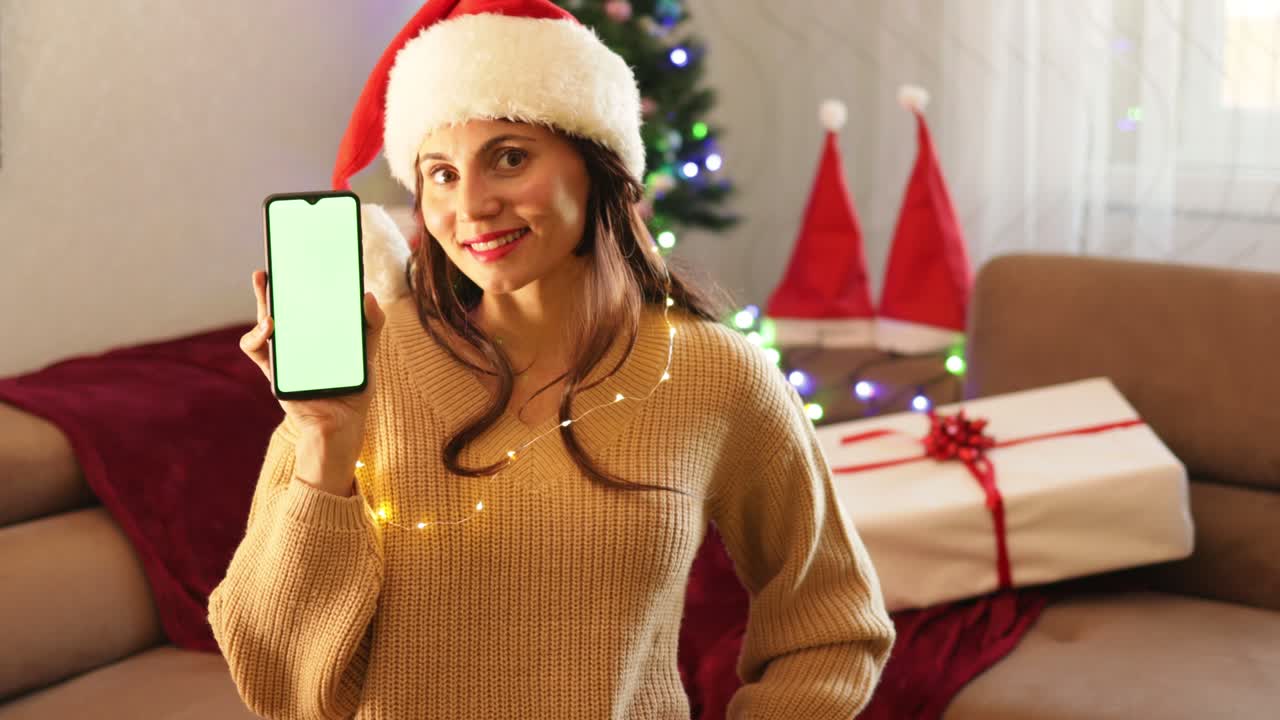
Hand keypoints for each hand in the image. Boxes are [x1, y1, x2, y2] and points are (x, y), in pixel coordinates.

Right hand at [240, 270, 385, 443]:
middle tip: (269, 265)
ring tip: (267, 289)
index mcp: (317, 330)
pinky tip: (269, 327)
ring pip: (262, 321)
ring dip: (260, 303)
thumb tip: (367, 295)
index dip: (297, 279)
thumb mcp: (367, 352)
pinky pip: (254, 348)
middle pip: (278, 305)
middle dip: (270, 284)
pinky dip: (255, 335)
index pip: (304, 299)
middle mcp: (297, 339)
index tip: (296, 256)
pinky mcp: (272, 369)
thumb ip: (373, 324)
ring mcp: (282, 353)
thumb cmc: (354, 387)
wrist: (341, 424)